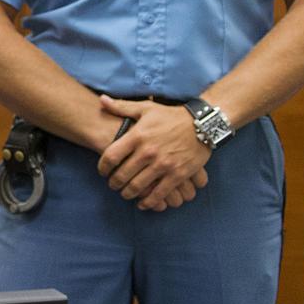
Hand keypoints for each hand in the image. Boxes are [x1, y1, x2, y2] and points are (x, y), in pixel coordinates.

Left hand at [96, 95, 210, 210]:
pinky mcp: (177, 175)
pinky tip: (143, 203)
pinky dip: (148, 202)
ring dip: (128, 193)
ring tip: (125, 194)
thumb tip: (101, 100)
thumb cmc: (170, 116)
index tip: (102, 171)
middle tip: (112, 185)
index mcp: (137, 136)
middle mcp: (148, 152)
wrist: (202, 124)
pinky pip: (159, 193)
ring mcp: (163, 165)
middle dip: (114, 183)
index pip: (111, 156)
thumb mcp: (145, 108)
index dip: (102, 167)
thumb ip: (121, 107)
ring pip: (138, 186)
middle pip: (122, 174)